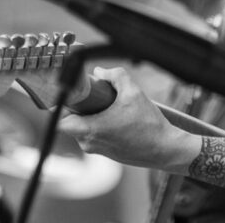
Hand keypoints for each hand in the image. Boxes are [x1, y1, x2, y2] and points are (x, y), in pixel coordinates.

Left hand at [58, 66, 187, 168]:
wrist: (165, 149)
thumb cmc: (148, 124)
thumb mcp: (134, 92)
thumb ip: (115, 75)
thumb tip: (99, 72)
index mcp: (90, 130)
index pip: (59, 121)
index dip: (62, 106)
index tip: (74, 95)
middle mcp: (89, 143)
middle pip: (72, 122)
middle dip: (82, 107)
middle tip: (98, 95)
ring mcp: (97, 150)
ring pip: (84, 128)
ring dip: (93, 116)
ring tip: (113, 107)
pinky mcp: (106, 152)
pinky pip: (95, 135)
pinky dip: (102, 124)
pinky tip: (121, 118)